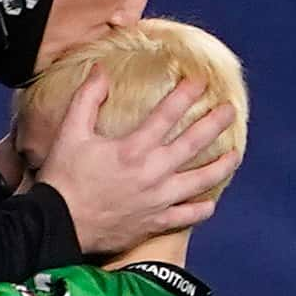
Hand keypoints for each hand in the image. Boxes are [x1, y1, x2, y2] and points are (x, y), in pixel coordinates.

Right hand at [38, 69, 235, 257]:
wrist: (60, 224)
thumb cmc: (63, 179)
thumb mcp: (69, 132)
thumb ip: (88, 99)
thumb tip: (101, 71)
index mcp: (133, 148)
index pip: (168, 114)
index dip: (186, 94)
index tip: (200, 81)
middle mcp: (152, 173)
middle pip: (193, 143)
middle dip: (215, 123)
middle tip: (230, 109)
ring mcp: (158, 200)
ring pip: (200, 181)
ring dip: (222, 166)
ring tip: (235, 154)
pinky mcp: (156, 222)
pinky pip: (188, 216)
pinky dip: (202, 209)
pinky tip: (211, 201)